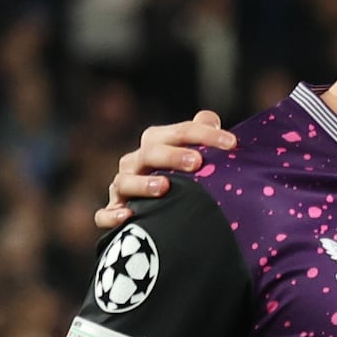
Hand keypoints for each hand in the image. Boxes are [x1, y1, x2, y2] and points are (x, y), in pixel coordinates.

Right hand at [95, 111, 234, 227]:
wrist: (162, 218)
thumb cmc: (183, 182)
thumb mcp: (195, 160)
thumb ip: (201, 138)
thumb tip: (211, 118)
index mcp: (157, 146)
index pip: (179, 133)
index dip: (204, 134)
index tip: (231, 143)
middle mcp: (136, 164)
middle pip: (150, 153)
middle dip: (172, 155)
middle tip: (197, 162)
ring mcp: (123, 189)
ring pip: (124, 181)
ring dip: (142, 183)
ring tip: (164, 186)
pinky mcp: (114, 214)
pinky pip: (104, 214)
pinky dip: (112, 214)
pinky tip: (128, 216)